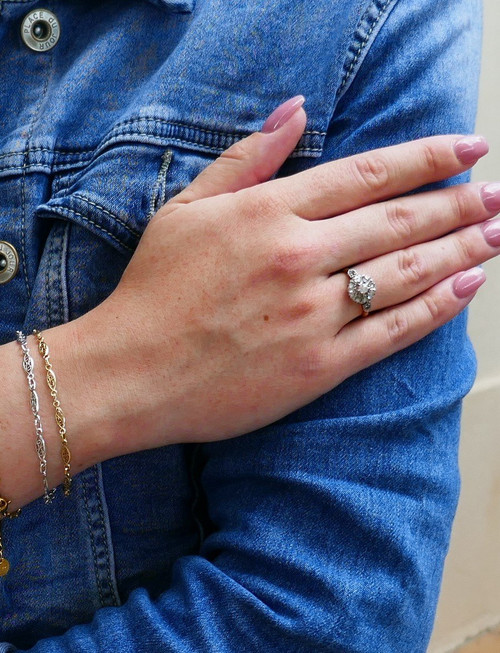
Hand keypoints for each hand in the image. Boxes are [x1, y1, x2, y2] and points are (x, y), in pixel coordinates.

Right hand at [81, 104, 495, 450]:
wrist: (130, 373)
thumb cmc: (153, 291)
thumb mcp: (185, 209)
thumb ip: (246, 158)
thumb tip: (296, 110)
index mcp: (268, 214)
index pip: (366, 175)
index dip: (425, 159)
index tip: (468, 149)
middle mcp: (299, 258)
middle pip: (399, 223)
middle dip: (458, 205)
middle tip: (498, 194)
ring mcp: (312, 315)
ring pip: (406, 274)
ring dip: (461, 250)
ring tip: (497, 234)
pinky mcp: (317, 367)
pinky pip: (391, 333)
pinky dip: (436, 308)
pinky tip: (468, 287)